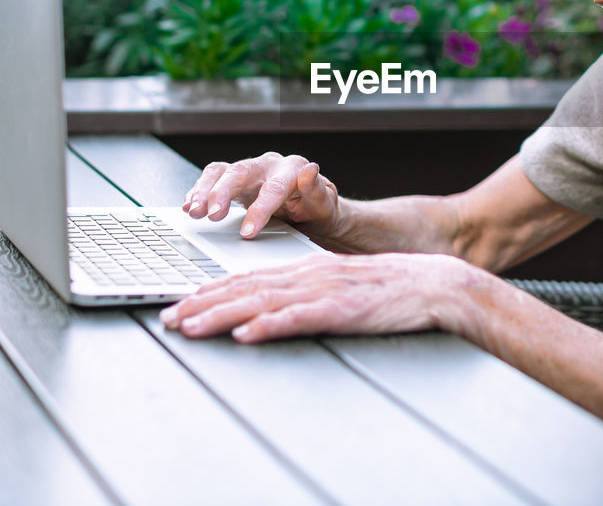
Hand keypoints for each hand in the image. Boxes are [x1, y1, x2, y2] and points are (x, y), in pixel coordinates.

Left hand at [159, 253, 472, 343]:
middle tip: (169, 318)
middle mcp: (308, 275)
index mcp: (307, 268)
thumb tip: (270, 309)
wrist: (433, 283)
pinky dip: (270, 325)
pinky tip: (248, 333)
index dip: (211, 291)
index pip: (248, 278)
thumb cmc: (390, 288)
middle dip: (201, 304)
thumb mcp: (341, 284)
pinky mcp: (342, 311)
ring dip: (222, 315)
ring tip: (191, 326)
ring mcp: (324, 292)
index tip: (181, 303)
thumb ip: (306, 292)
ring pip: (262, 302)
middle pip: (244, 288)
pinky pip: (300, 318)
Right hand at [182, 153, 341, 238]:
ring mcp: (250, 171)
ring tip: (193, 211)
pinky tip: (190, 206)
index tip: (247, 232)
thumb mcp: (325, 204)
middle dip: (222, 193)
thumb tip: (311, 170)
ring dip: (204, 190)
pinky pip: (213, 178)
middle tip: (211, 215)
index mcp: (291, 168)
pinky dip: (199, 191)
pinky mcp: (236, 181)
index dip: (259, 209)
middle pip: (240, 172)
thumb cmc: (319, 208)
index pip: (272, 188)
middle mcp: (268, 165)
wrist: (312, 210)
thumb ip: (317, 189)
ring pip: (221, 171)